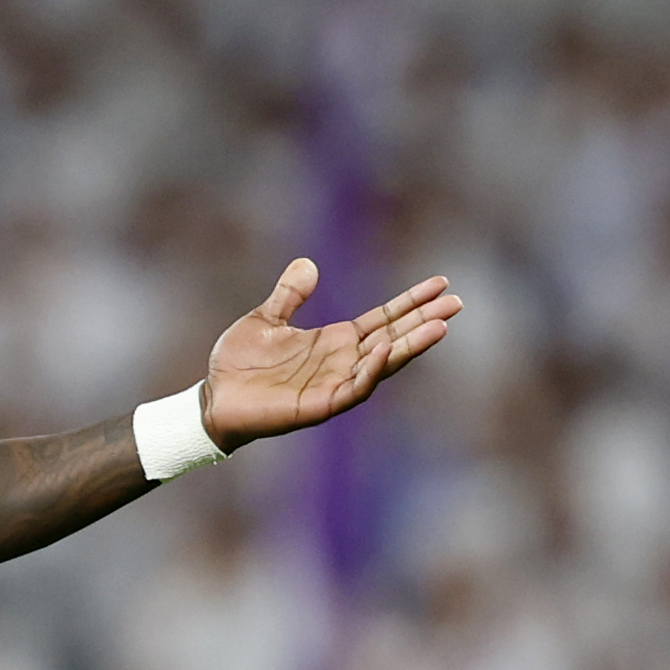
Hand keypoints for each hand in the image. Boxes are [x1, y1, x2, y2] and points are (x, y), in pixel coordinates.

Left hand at [201, 260, 461, 445]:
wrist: (213, 398)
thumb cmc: (237, 364)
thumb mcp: (264, 319)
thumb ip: (289, 295)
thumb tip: (308, 264)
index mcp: (335, 341)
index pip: (384, 319)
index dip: (411, 301)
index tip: (440, 283)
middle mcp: (342, 362)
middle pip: (394, 338)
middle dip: (425, 321)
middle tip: (457, 302)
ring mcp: (334, 384)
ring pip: (383, 363)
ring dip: (411, 345)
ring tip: (439, 326)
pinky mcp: (320, 405)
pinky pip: (354, 388)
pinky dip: (371, 369)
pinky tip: (386, 349)